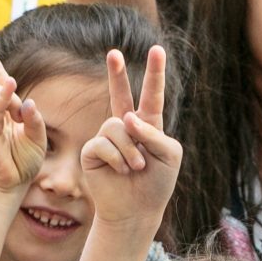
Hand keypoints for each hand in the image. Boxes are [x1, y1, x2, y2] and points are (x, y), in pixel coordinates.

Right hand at [81, 45, 179, 228]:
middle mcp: (126, 128)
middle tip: (114, 53)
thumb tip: (127, 119)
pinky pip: (103, 143)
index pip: (152, 96)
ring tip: (136, 168)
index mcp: (148, 126)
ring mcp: (107, 138)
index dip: (154, 73)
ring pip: (116, 126)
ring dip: (130, 149)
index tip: (157, 49)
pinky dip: (116, 158)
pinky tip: (121, 171)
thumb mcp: (169, 155)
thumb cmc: (157, 184)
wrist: (137, 211)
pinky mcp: (92, 151)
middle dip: (116, 74)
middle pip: (120, 95)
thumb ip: (154, 133)